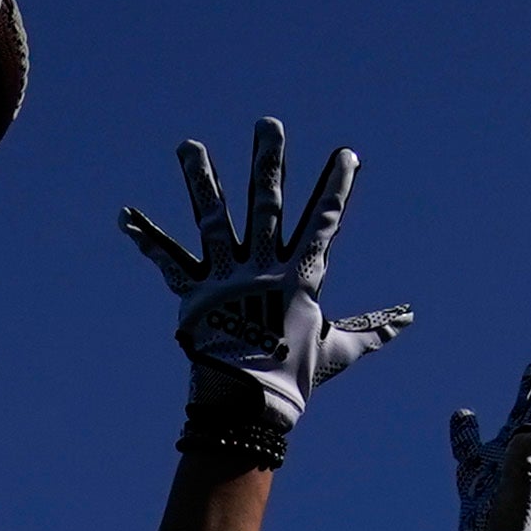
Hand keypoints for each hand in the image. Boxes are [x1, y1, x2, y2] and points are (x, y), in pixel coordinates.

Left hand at [123, 119, 403, 460]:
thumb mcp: (338, 349)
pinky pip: (168, 261)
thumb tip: (406, 319)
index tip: (346, 155)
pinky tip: (124, 216)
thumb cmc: (296, 378)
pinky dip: (145, 239)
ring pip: (213, 219)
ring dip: (200, 180)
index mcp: (299, 277)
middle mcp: (261, 268)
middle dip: (268, 164)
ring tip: (188, 145)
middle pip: (266, 206)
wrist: (249, 406)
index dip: (336, 189)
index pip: (322, 224)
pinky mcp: (195, 294)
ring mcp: (227, 278)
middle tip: (268, 124)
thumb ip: (372, 330)